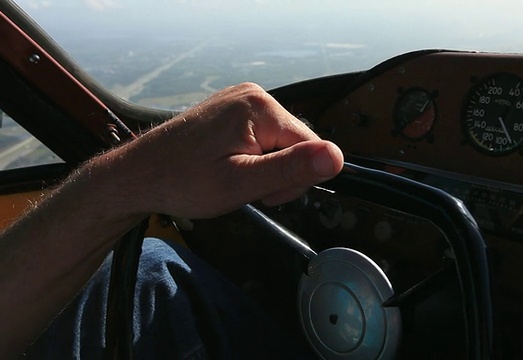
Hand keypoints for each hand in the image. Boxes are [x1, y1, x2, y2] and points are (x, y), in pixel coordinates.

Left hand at [94, 82, 343, 218]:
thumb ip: (290, 170)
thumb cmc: (182, 182)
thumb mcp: (241, 183)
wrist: (136, 176)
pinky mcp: (231, 111)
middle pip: (296, 144)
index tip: (263, 194)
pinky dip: (252, 159)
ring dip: (264, 169)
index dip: (295, 179)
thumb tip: (337, 158)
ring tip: (231, 179)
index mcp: (261, 107)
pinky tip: (228, 168)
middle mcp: (254, 95)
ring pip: (280, 144)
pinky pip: (262, 139)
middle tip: (243, 187)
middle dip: (278, 174)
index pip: (311, 147)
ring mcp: (241, 101)